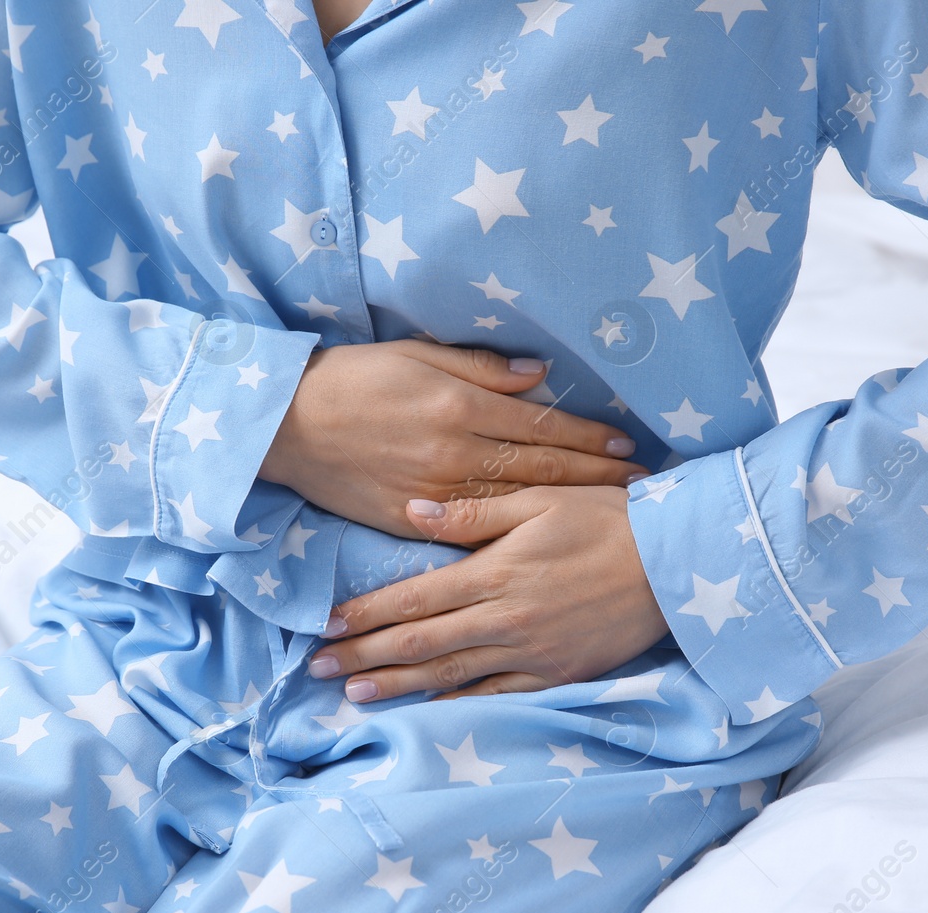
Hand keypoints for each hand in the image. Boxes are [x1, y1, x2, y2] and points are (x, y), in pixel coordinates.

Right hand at [257, 340, 650, 537]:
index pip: (543, 428)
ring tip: (609, 517)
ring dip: (566, 510)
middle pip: (541, 473)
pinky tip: (543, 542)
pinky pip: (472, 535)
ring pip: (516, 507)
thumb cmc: (353, 380)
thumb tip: (539, 377)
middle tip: (641, 490)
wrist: (286, 424)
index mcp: (460, 408)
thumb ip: (481, 369)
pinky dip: (513, 537)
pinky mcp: (410, 523)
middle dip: (595, 480)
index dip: (589, 440)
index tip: (628, 449)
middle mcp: (454, 455)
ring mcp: (434, 496)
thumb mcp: (417, 356)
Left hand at [307, 485, 671, 701]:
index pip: (414, 598)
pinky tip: (426, 707)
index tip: (328, 623)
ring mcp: (529, 652)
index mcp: (496, 573)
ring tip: (355, 694)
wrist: (676, 565)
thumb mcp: (541, 500)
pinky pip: (495, 694)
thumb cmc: (608, 519)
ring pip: (449, 674)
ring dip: (397, 685)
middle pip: (419, 642)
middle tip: (319, 667)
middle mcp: (505, 619)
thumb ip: (475, 514)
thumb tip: (414, 515)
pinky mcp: (555, 674)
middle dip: (364, 655)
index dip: (366, 613)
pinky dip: (455, 702)